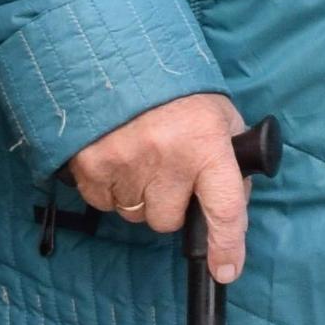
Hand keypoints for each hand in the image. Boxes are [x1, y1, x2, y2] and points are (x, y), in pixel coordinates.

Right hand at [70, 91, 252, 285]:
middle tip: (169, 172)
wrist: (115, 54)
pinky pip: (104, 202)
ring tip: (142, 158)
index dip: (228, 246)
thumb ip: (231, 158)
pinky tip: (118, 157)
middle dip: (171, 205)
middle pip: (168, 220)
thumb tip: (235, 203)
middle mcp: (166, 157)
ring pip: (135, 214)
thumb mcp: (218, 114)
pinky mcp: (90, 164)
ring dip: (140, 196)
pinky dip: (111, 189)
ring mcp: (124, 162)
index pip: (225, 209)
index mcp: (206, 142)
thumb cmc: (176, 88)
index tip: (226, 270)